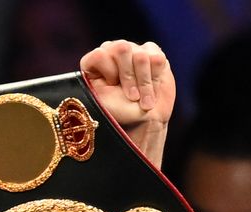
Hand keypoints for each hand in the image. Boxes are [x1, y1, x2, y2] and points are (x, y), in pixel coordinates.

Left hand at [79, 40, 173, 155]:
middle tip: (131, 96)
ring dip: (144, 83)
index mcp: (95, 61)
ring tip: (143, 100)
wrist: (143, 124)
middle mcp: (114, 51)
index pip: (100, 53)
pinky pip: (157, 59)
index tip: (112, 87)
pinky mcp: (154, 55)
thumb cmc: (117, 114)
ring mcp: (134, 51)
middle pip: (122, 47)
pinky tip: (152, 91)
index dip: (109, 73)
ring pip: (141, 56)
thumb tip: (97, 55)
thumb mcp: (97, 98)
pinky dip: (155, 79)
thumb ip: (93, 76)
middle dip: (128, 77)